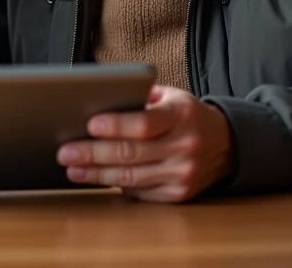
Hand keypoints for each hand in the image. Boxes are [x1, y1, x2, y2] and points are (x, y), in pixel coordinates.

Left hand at [56, 85, 234, 202]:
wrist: (226, 144)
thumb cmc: (187, 116)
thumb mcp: (171, 96)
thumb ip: (140, 98)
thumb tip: (98, 102)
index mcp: (181, 115)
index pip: (145, 124)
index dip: (116, 125)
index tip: (89, 124)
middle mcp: (184, 146)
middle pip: (131, 153)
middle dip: (93, 153)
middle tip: (65, 152)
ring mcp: (183, 174)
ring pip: (131, 177)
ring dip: (96, 174)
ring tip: (73, 168)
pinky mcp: (179, 194)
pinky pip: (140, 192)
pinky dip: (115, 185)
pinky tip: (96, 178)